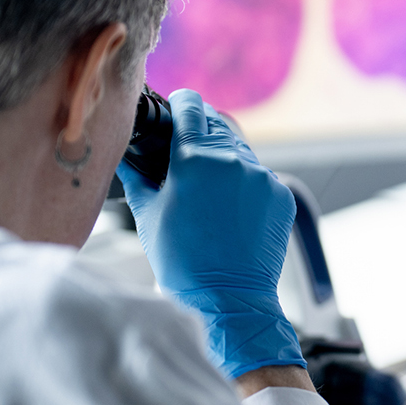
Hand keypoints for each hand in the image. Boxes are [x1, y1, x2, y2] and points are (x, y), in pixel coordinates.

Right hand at [119, 89, 303, 377]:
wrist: (229, 300)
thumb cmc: (182, 262)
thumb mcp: (147, 215)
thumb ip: (137, 175)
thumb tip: (125, 153)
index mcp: (196, 159)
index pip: (190, 106)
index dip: (180, 104)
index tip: (175, 109)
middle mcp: (233, 160)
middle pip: (216, 124)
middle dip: (199, 133)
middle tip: (184, 155)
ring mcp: (261, 177)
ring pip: (239, 150)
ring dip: (222, 160)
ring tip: (206, 193)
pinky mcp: (280, 195)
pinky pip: (258, 176)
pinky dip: (243, 184)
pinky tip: (229, 210)